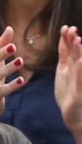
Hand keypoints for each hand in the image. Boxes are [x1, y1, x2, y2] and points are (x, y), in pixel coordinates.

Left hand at [55, 25, 81, 143]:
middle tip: (71, 30)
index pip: (70, 50)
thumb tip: (64, 39)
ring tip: (77, 41)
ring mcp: (80, 81)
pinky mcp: (80, 92)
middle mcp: (78, 72)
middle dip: (74, 42)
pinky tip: (80, 62)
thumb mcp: (64, 71)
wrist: (76, 116)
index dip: (68, 39)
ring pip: (80, 65)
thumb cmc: (70, 93)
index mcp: (72, 66)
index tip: (65, 28)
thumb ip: (65, 55)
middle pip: (77, 54)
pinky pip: (81, 80)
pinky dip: (80, 71)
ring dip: (80, 53)